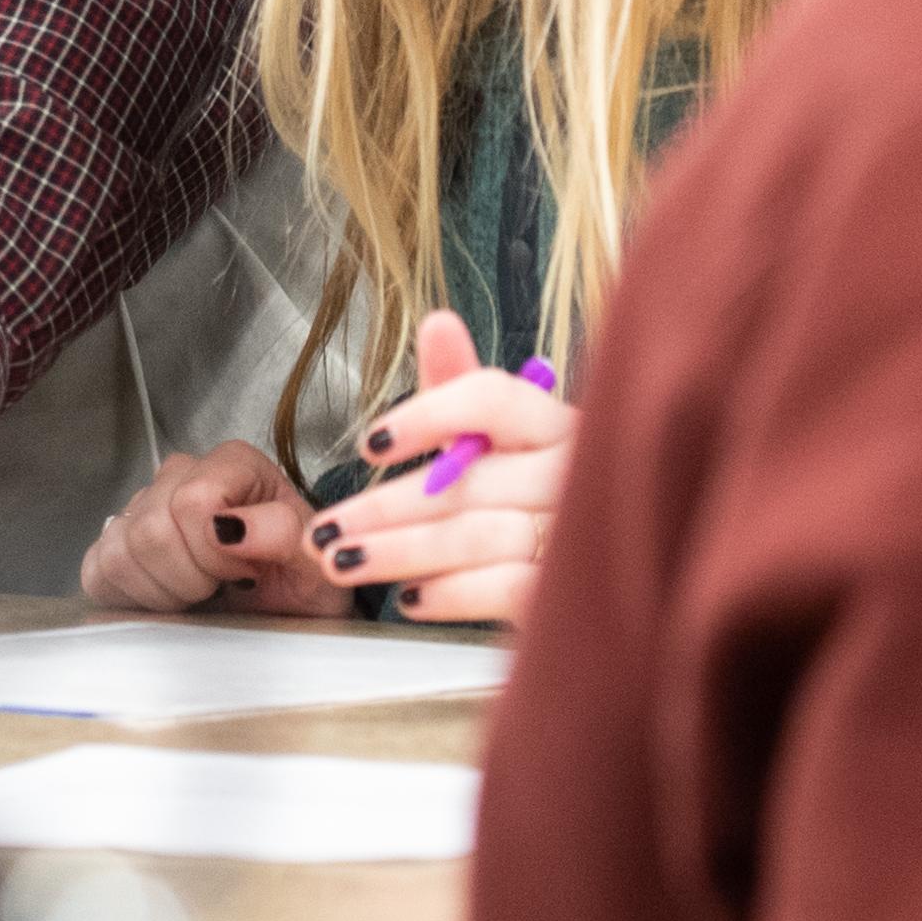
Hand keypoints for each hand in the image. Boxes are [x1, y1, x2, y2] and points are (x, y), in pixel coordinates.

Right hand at [81, 441, 362, 617]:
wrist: (289, 609)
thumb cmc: (302, 581)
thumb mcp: (316, 563)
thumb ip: (286, 534)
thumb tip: (229, 526)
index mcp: (232, 464)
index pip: (193, 501)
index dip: (216, 552)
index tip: (246, 572)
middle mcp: (181, 474)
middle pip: (151, 529)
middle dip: (191, 577)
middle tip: (222, 587)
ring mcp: (143, 506)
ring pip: (120, 551)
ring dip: (164, 590)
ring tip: (199, 593)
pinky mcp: (115, 543)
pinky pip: (98, 569)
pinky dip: (132, 597)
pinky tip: (169, 597)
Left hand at [305, 315, 575, 629]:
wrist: (595, 574)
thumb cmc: (528, 496)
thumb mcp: (494, 437)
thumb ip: (459, 386)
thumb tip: (437, 322)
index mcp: (555, 422)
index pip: (493, 398)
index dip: (427, 416)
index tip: (369, 444)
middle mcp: (575, 472)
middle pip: (469, 480)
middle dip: (384, 506)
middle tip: (326, 528)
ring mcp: (577, 534)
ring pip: (476, 537)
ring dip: (398, 552)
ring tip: (341, 562)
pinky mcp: (568, 590)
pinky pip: (503, 590)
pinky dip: (450, 595)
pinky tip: (410, 598)